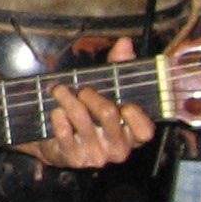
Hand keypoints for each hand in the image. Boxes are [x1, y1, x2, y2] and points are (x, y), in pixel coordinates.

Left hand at [29, 37, 155, 167]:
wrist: (56, 141)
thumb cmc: (89, 113)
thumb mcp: (106, 90)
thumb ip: (119, 67)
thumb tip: (125, 43)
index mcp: (132, 136)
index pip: (145, 132)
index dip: (136, 115)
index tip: (123, 102)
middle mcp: (117, 150)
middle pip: (108, 114)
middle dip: (91, 95)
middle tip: (82, 90)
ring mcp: (95, 156)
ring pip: (81, 118)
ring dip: (67, 98)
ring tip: (59, 90)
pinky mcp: (73, 158)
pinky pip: (63, 130)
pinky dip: (57, 115)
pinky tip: (55, 111)